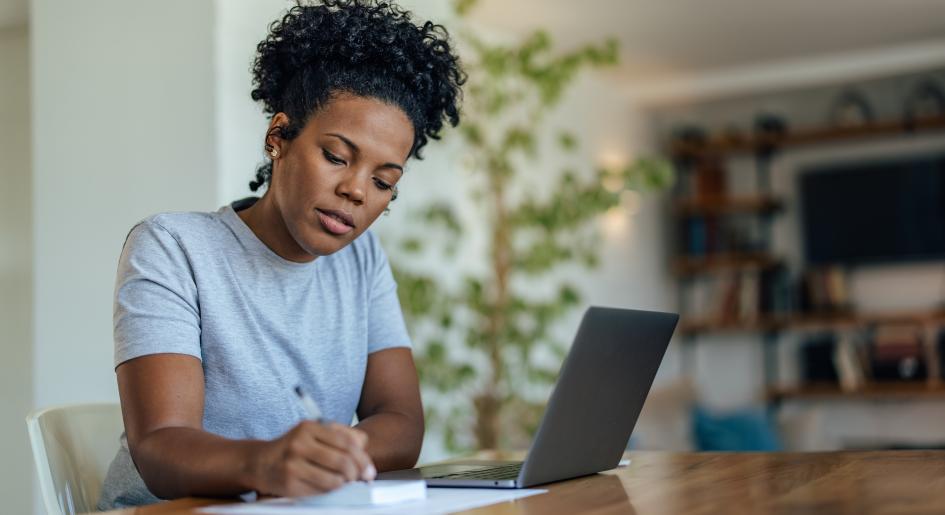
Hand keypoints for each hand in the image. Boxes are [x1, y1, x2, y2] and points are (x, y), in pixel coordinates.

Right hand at [251, 420, 375, 496]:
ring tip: (343, 482)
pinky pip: (321, 491)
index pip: (348, 442)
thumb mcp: (314, 434)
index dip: (363, 458)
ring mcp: (293, 464)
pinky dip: (330, 490)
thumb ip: (341, 437)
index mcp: (309, 427)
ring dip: (344, 484)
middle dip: (357, 473)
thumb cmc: (294, 449)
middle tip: (360, 478)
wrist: (260, 462)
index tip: (368, 469)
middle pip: (343, 461)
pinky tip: (328, 485)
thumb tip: (364, 452)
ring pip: (334, 479)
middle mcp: (300, 443)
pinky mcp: (289, 483)